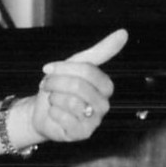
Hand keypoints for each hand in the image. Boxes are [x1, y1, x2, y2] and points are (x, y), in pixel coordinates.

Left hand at [30, 29, 127, 144]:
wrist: (41, 112)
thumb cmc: (61, 88)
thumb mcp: (76, 65)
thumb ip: (101, 51)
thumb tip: (124, 32)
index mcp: (105, 86)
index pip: (89, 71)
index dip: (65, 68)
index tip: (49, 68)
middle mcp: (104, 104)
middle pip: (79, 86)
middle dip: (57, 83)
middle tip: (47, 84)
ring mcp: (94, 121)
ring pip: (71, 102)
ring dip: (54, 98)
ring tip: (52, 99)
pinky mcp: (82, 134)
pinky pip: (66, 118)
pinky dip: (54, 113)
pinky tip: (54, 113)